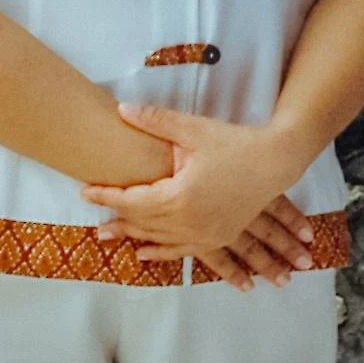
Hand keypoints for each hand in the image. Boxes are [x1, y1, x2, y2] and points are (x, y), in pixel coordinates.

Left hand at [83, 105, 320, 287]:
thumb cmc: (237, 144)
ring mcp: (205, 233)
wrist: (277, 162)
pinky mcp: (218, 236)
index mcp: (179, 196)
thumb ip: (156, 121)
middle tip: (93, 221)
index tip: (86, 191)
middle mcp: (189, 222)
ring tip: (111, 236)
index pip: (132, 200)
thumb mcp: (194, 130)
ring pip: (159, 239)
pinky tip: (145, 252)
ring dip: (134, 237)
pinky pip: (183, 251)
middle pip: (142, 223)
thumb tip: (122, 110)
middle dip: (116, 220)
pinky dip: (161, 252)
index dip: (107, 195)